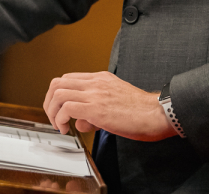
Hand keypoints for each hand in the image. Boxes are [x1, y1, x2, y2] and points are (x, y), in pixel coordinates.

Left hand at [43, 72, 175, 140]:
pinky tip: (67, 129)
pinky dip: (60, 119)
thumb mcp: (115, 104)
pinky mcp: (96, 108)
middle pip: (58, 82)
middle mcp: (96, 82)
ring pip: (58, 92)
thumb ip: (94, 110)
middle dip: (49, 102)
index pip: (68, 79)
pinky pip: (66, 108)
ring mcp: (95, 93)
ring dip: (52, 111)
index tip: (59, 110)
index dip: (58, 95)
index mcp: (101, 78)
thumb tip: (79, 122)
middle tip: (53, 118)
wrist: (158, 113)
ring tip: (58, 125)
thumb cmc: (142, 111)